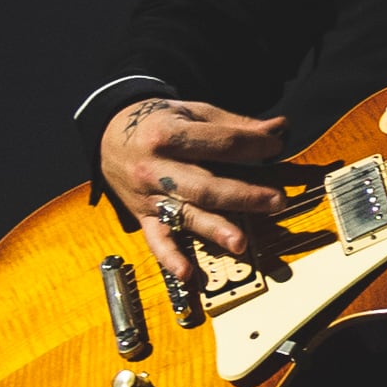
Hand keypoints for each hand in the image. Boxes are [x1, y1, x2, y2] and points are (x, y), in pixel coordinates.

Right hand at [102, 96, 294, 293]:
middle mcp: (156, 167)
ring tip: (240, 242)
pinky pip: (157, 239)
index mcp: (169, 135)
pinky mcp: (142, 215)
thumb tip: (279, 128)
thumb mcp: (193, 112)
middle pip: (204, 185)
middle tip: (276, 201)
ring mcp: (149, 195)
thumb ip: (235, 124)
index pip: (220, 143)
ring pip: (184, 214)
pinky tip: (188, 273)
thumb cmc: (158, 122)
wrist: (107, 134)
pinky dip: (171, 258)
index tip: (276, 147)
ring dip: (214, 229)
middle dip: (243, 195)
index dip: (253, 145)